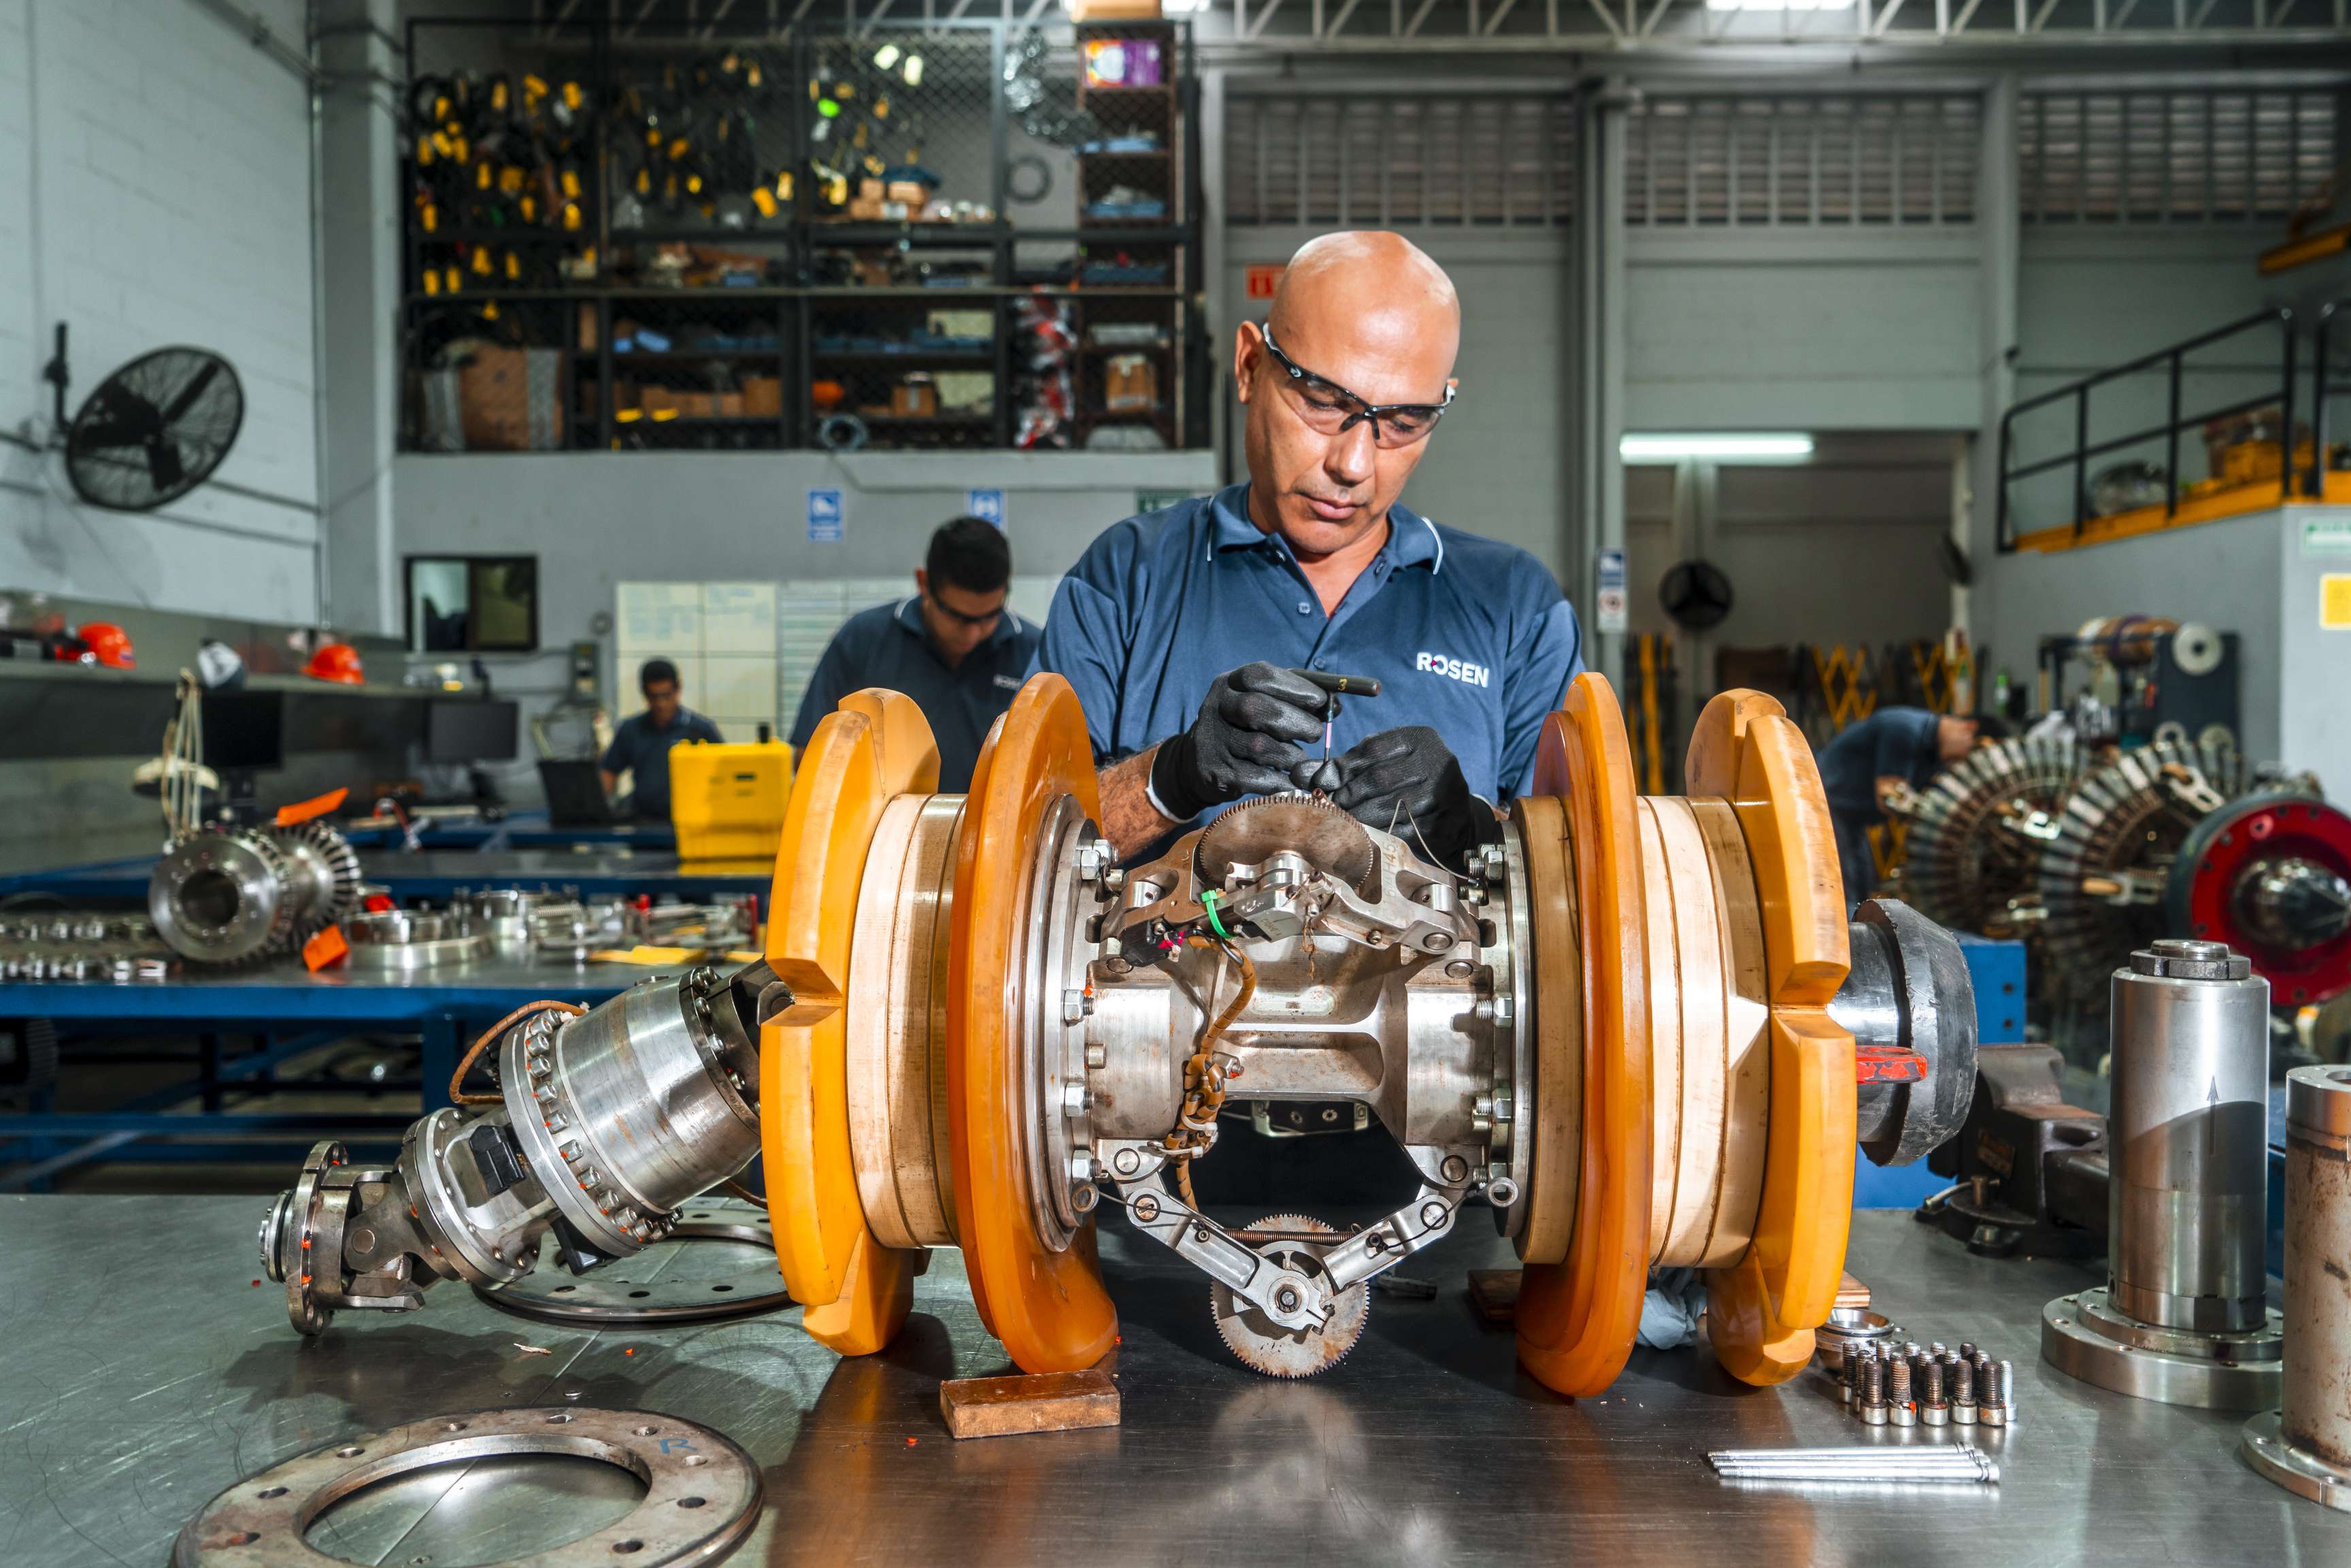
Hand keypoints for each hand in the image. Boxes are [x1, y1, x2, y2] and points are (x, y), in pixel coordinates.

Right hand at [1149, 662, 1330, 820]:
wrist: (1197, 762)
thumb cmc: (1244, 727)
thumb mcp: (1261, 702)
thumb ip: (1296, 699)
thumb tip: (1335, 706)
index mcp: (1229, 683)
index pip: (1260, 676)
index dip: (1295, 687)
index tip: (1321, 701)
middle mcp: (1215, 708)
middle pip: (1257, 709)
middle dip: (1296, 722)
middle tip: (1315, 733)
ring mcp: (1213, 742)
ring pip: (1260, 747)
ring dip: (1291, 755)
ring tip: (1300, 760)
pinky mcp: (1217, 773)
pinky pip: (1257, 778)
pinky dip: (1281, 781)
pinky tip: (1289, 781)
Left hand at [1330, 725, 1497, 871]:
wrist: (1455, 817)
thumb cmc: (1409, 784)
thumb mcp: (1384, 764)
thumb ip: (1346, 766)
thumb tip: (1300, 774)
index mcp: (1420, 738)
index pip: (1374, 748)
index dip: (1343, 766)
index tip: (1321, 782)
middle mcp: (1437, 761)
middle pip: (1380, 778)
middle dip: (1348, 795)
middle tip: (1328, 807)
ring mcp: (1444, 793)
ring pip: (1389, 808)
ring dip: (1358, 817)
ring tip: (1340, 822)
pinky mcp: (1445, 822)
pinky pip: (1402, 831)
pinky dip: (1378, 835)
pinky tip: (1363, 836)